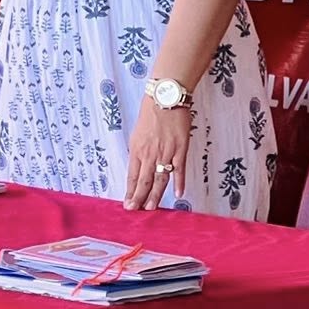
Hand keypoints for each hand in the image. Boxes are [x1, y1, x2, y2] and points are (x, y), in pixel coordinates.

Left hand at [123, 92, 193, 209]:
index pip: (132, 176)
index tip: (128, 204)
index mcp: (137, 149)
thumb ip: (138, 150)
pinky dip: (179, 182)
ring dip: (156, 195)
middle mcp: (150, 153)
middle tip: (136, 211)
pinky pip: (179, 169)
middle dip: (139, 198)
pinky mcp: (180, 149)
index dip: (130, 191)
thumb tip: (138, 166)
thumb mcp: (137, 132)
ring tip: (151, 208)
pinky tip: (178, 193)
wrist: (165, 97)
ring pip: (160, 179)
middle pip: (144, 181)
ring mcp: (166, 153)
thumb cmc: (150, 112)